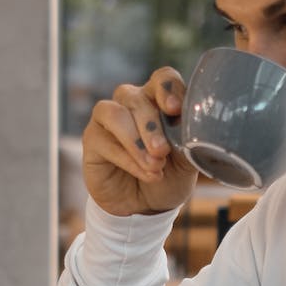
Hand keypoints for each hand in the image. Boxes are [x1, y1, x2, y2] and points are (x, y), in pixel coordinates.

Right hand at [81, 67, 196, 216]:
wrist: (146, 206)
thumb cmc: (169, 175)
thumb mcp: (187, 160)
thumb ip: (189, 140)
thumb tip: (192, 130)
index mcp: (159, 99)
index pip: (162, 79)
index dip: (167, 89)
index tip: (174, 109)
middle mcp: (132, 102)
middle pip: (137, 97)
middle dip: (151, 126)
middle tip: (162, 151)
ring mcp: (108, 118)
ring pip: (115, 114)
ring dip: (136, 141)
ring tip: (155, 165)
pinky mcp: (92, 138)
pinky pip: (105, 141)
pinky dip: (128, 160)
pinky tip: (147, 174)